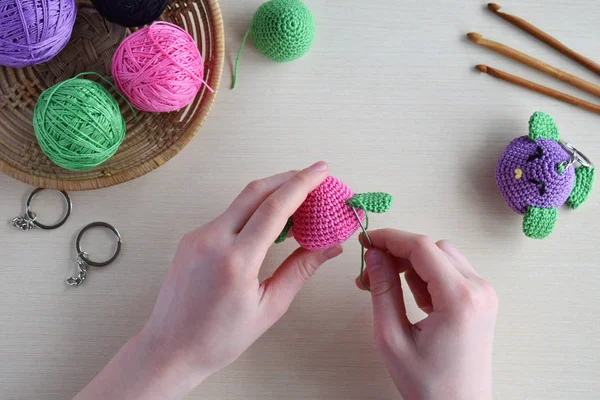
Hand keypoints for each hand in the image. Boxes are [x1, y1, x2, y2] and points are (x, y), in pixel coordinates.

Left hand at [74, 162, 342, 399]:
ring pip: (240, 201)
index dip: (302, 184)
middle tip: (314, 178)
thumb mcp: (269, 307)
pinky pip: (227, 216)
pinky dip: (252, 211)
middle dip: (287, 178)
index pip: (274, 208)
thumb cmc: (220, 337)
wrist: (169, 349)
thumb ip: (300, 270)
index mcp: (236, 259)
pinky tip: (268, 222)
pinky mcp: (191, 239)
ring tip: (298, 201)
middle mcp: (212, 239)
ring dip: (270, 194)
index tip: (322, 170)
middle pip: (255, 191)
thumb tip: (331, 247)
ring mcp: (197, 236)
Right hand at [356, 229, 497, 399]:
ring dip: (412, 265)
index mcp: (460, 299)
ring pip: (443, 256)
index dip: (390, 238)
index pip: (422, 247)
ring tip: (389, 289)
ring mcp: (484, 295)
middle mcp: (479, 290)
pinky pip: (451, 272)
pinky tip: (412, 298)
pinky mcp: (481, 300)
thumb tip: (374, 255)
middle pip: (433, 248)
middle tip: (371, 271)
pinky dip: (427, 276)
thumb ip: (382, 291)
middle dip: (399, 253)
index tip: (366, 240)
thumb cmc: (429, 384)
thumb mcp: (392, 338)